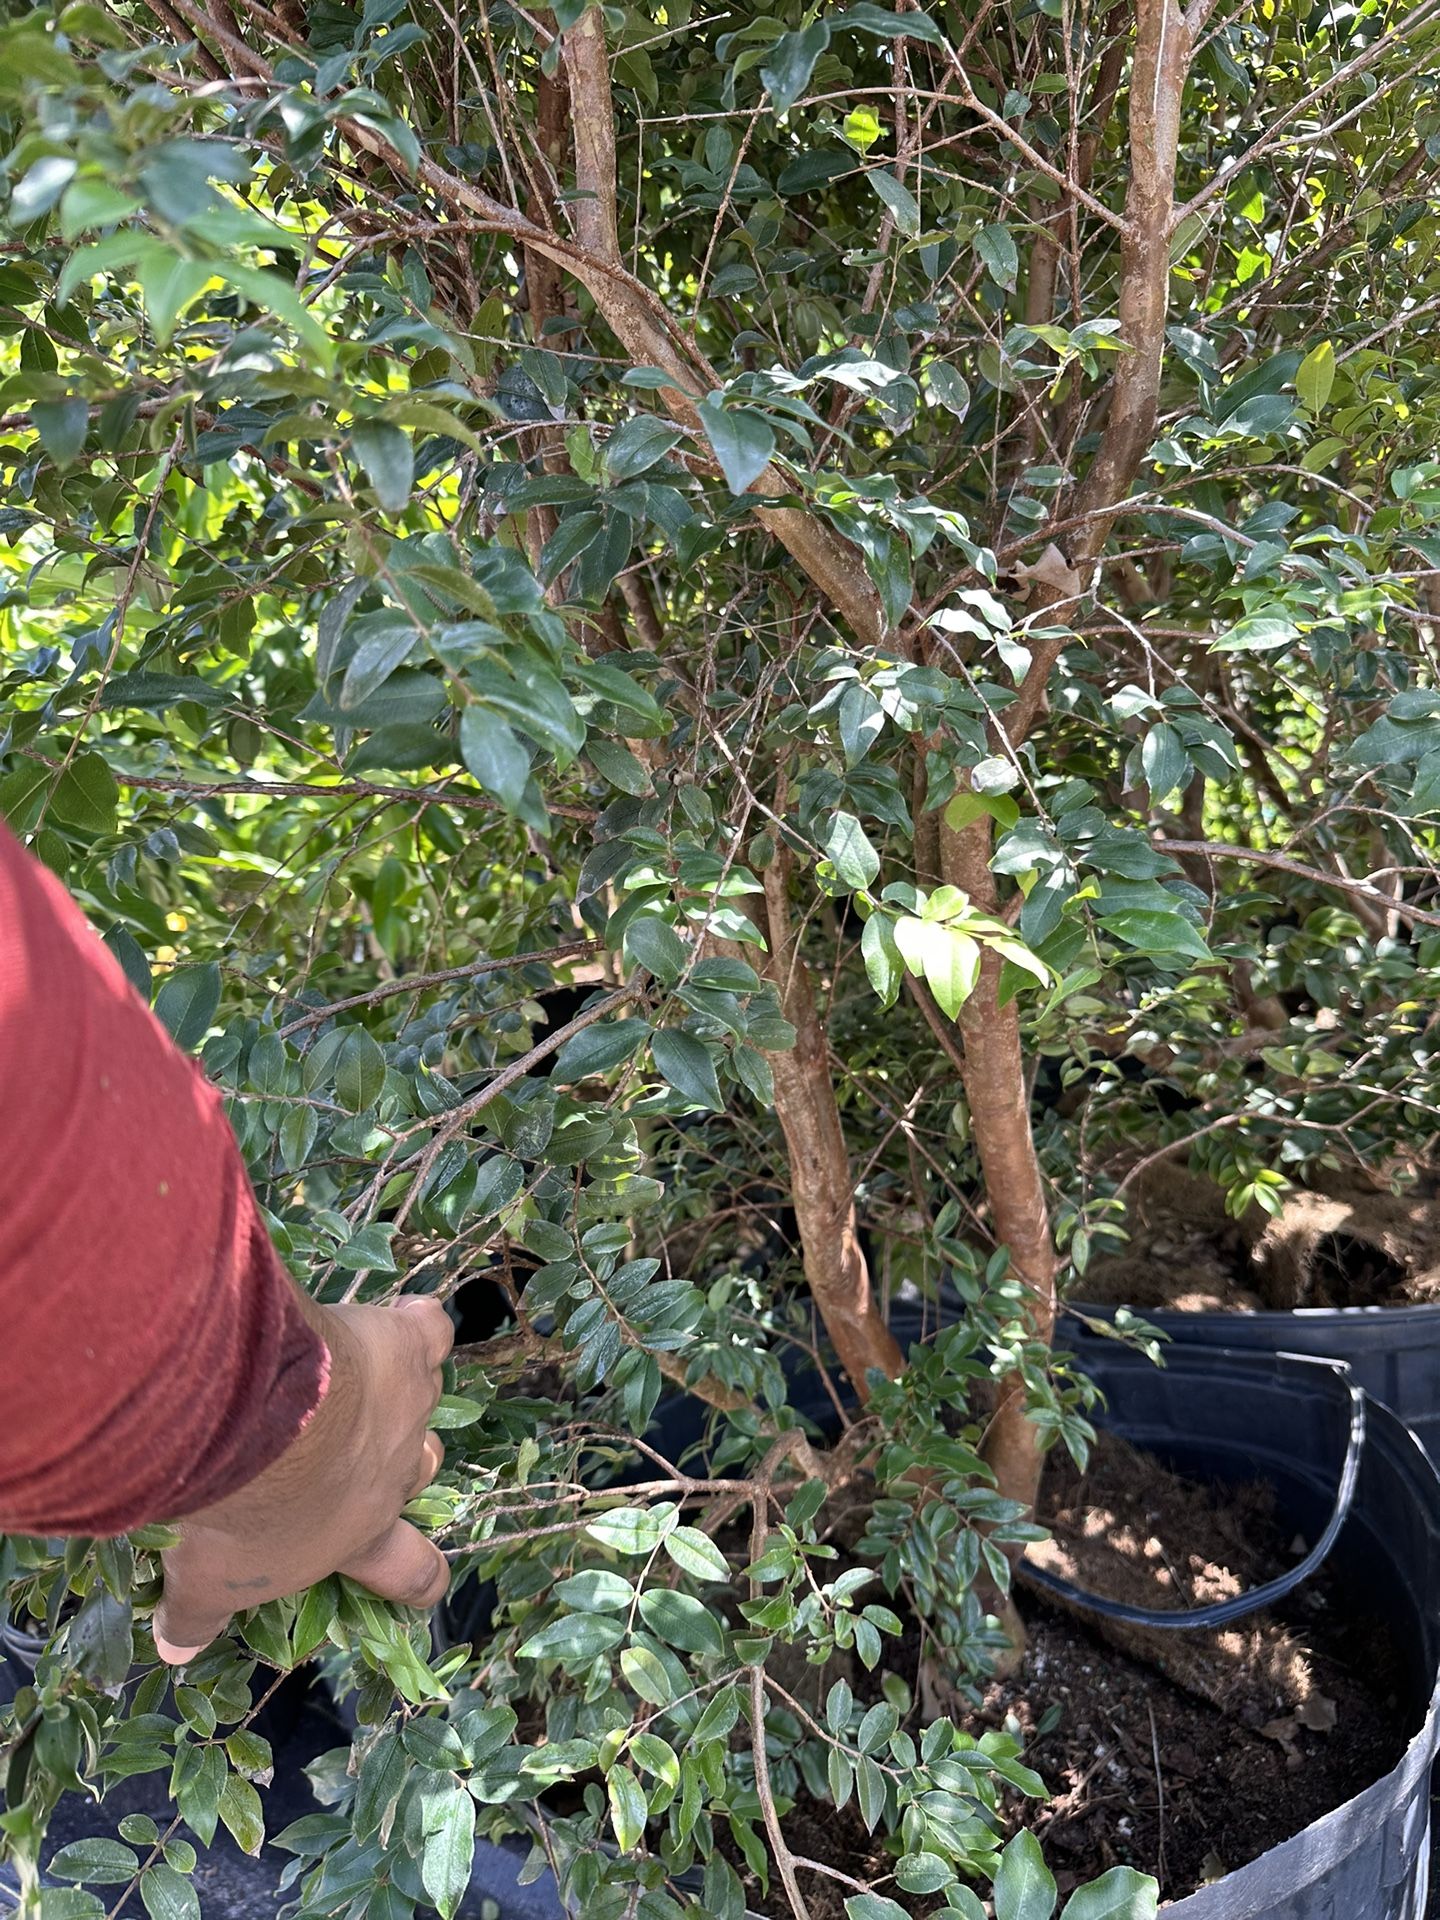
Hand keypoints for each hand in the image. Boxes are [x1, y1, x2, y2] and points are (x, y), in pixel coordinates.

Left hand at [152, 1294, 452, 1663]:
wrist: (254, 1421)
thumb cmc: (239, 1511)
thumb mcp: (207, 1578)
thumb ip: (197, 1613)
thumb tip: (176, 1651)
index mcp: (357, 1533)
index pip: (409, 1568)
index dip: (420, 1575)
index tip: (423, 1578)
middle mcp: (393, 1470)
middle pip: (423, 1468)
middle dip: (400, 1462)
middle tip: (358, 1449)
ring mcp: (406, 1404)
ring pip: (424, 1400)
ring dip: (401, 1392)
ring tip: (366, 1374)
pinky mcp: (402, 1346)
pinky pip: (429, 1329)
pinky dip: (419, 1322)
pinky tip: (401, 1313)